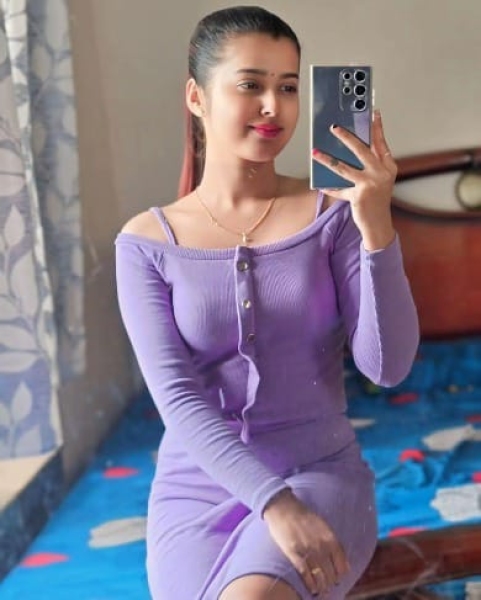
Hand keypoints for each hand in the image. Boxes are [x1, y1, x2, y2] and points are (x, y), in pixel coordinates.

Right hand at [263, 490, 349, 595]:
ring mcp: (308, 550)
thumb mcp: (323, 526)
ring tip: (321, 590)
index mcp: (331, 538)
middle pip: (331, 574)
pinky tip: (312, 588)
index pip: (342, 566)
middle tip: (329, 587)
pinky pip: (305, 573)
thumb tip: (343, 562)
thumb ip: (333, 543)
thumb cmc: (304, 515)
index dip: (341, 575)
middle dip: (331, 583)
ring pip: (319, 576)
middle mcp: (321, 546)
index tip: (338, 579)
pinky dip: (310, 584)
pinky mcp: (294, 553)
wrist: (284, 507)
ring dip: (322, 586)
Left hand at [312, 109, 396, 250]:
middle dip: (346, 136)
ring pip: (344, 167)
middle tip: (334, 127)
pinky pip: (339, 189)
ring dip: (327, 159)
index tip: (373, 112)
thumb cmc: (377, 201)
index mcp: (388, 167)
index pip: (381, 143)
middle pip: (361, 150)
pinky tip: (320, 184)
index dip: (377, 127)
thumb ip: (370, 165)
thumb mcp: (379, 180)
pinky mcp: (359, 196)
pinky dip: (329, 188)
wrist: (379, 225)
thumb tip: (349, 150)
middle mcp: (381, 173)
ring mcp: (370, 184)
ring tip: (315, 152)